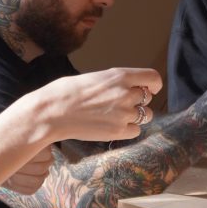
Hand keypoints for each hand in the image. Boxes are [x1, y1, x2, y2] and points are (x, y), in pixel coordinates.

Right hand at [36, 64, 160, 145]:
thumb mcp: (95, 77)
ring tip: (116, 116)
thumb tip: (126, 88)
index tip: (151, 89)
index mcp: (120, 76)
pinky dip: (128, 129)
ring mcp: (124, 114)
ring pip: (145, 116)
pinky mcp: (118, 131)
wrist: (52, 112)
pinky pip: (135, 131)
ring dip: (136, 116)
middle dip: (138, 101)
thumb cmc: (65, 92)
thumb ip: (114, 82)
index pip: (152, 77)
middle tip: (121, 104)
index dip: (154, 85)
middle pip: (147, 98)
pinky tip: (112, 126)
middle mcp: (126, 93)